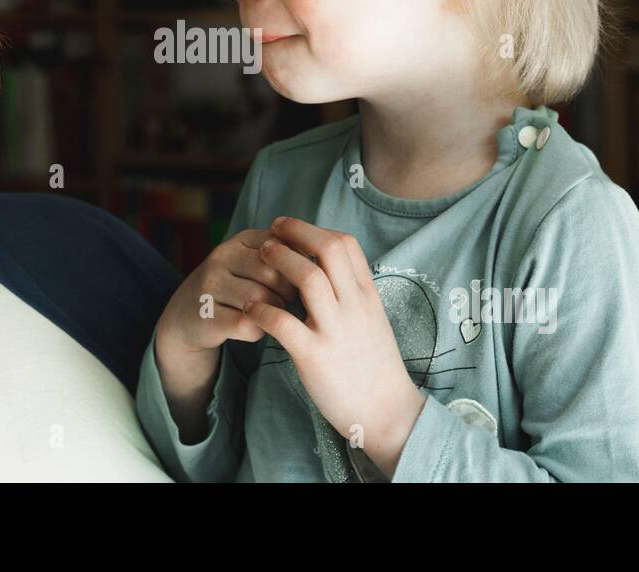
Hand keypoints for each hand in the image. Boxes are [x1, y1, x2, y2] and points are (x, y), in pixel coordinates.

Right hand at [153, 228, 298, 442]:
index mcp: (243, 239)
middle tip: (295, 304)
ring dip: (276, 313)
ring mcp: (210, 284)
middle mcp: (222, 255)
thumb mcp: (260, 266)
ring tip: (278, 317)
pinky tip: (259, 330)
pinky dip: (259, 330)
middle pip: (274, 272)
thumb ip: (290, 256)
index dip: (302, 268)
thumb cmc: (241, 289)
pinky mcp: (204, 314)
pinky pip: (245, 323)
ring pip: (260, 298)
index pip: (285, 246)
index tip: (306, 282)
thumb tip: (332, 257)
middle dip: (290, 292)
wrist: (190, 317)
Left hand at [244, 216, 426, 477]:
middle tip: (272, 231)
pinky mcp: (314, 356)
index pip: (345, 244)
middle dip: (297, 233)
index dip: (314, 229)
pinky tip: (250, 307)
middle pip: (328, 250)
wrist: (387, 412)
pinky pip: (284, 323)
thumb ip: (352, 292)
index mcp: (367, 295)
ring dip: (280, 260)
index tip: (291, 228)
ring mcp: (335, 330)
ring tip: (260, 255)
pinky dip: (263, 309)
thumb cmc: (375, 366)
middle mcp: (354, 306)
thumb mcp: (372, 320)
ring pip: (309, 278)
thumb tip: (328, 268)